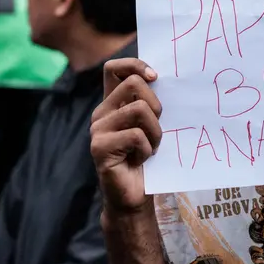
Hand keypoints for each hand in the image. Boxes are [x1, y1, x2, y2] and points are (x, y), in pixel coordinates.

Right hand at [90, 58, 162, 214]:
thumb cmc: (147, 159)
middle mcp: (101, 113)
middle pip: (133, 83)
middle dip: (156, 105)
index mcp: (112, 103)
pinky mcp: (99, 148)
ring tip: (150, 148)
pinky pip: (136, 136)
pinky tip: (140, 161)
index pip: (114, 68)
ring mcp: (97, 130)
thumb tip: (166, 78)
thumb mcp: (152, 125)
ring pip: (139, 110)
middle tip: (157, 128)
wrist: (135, 197)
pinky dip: (147, 150)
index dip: (135, 65)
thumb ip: (151, 103)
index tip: (155, 77)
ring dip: (155, 132)